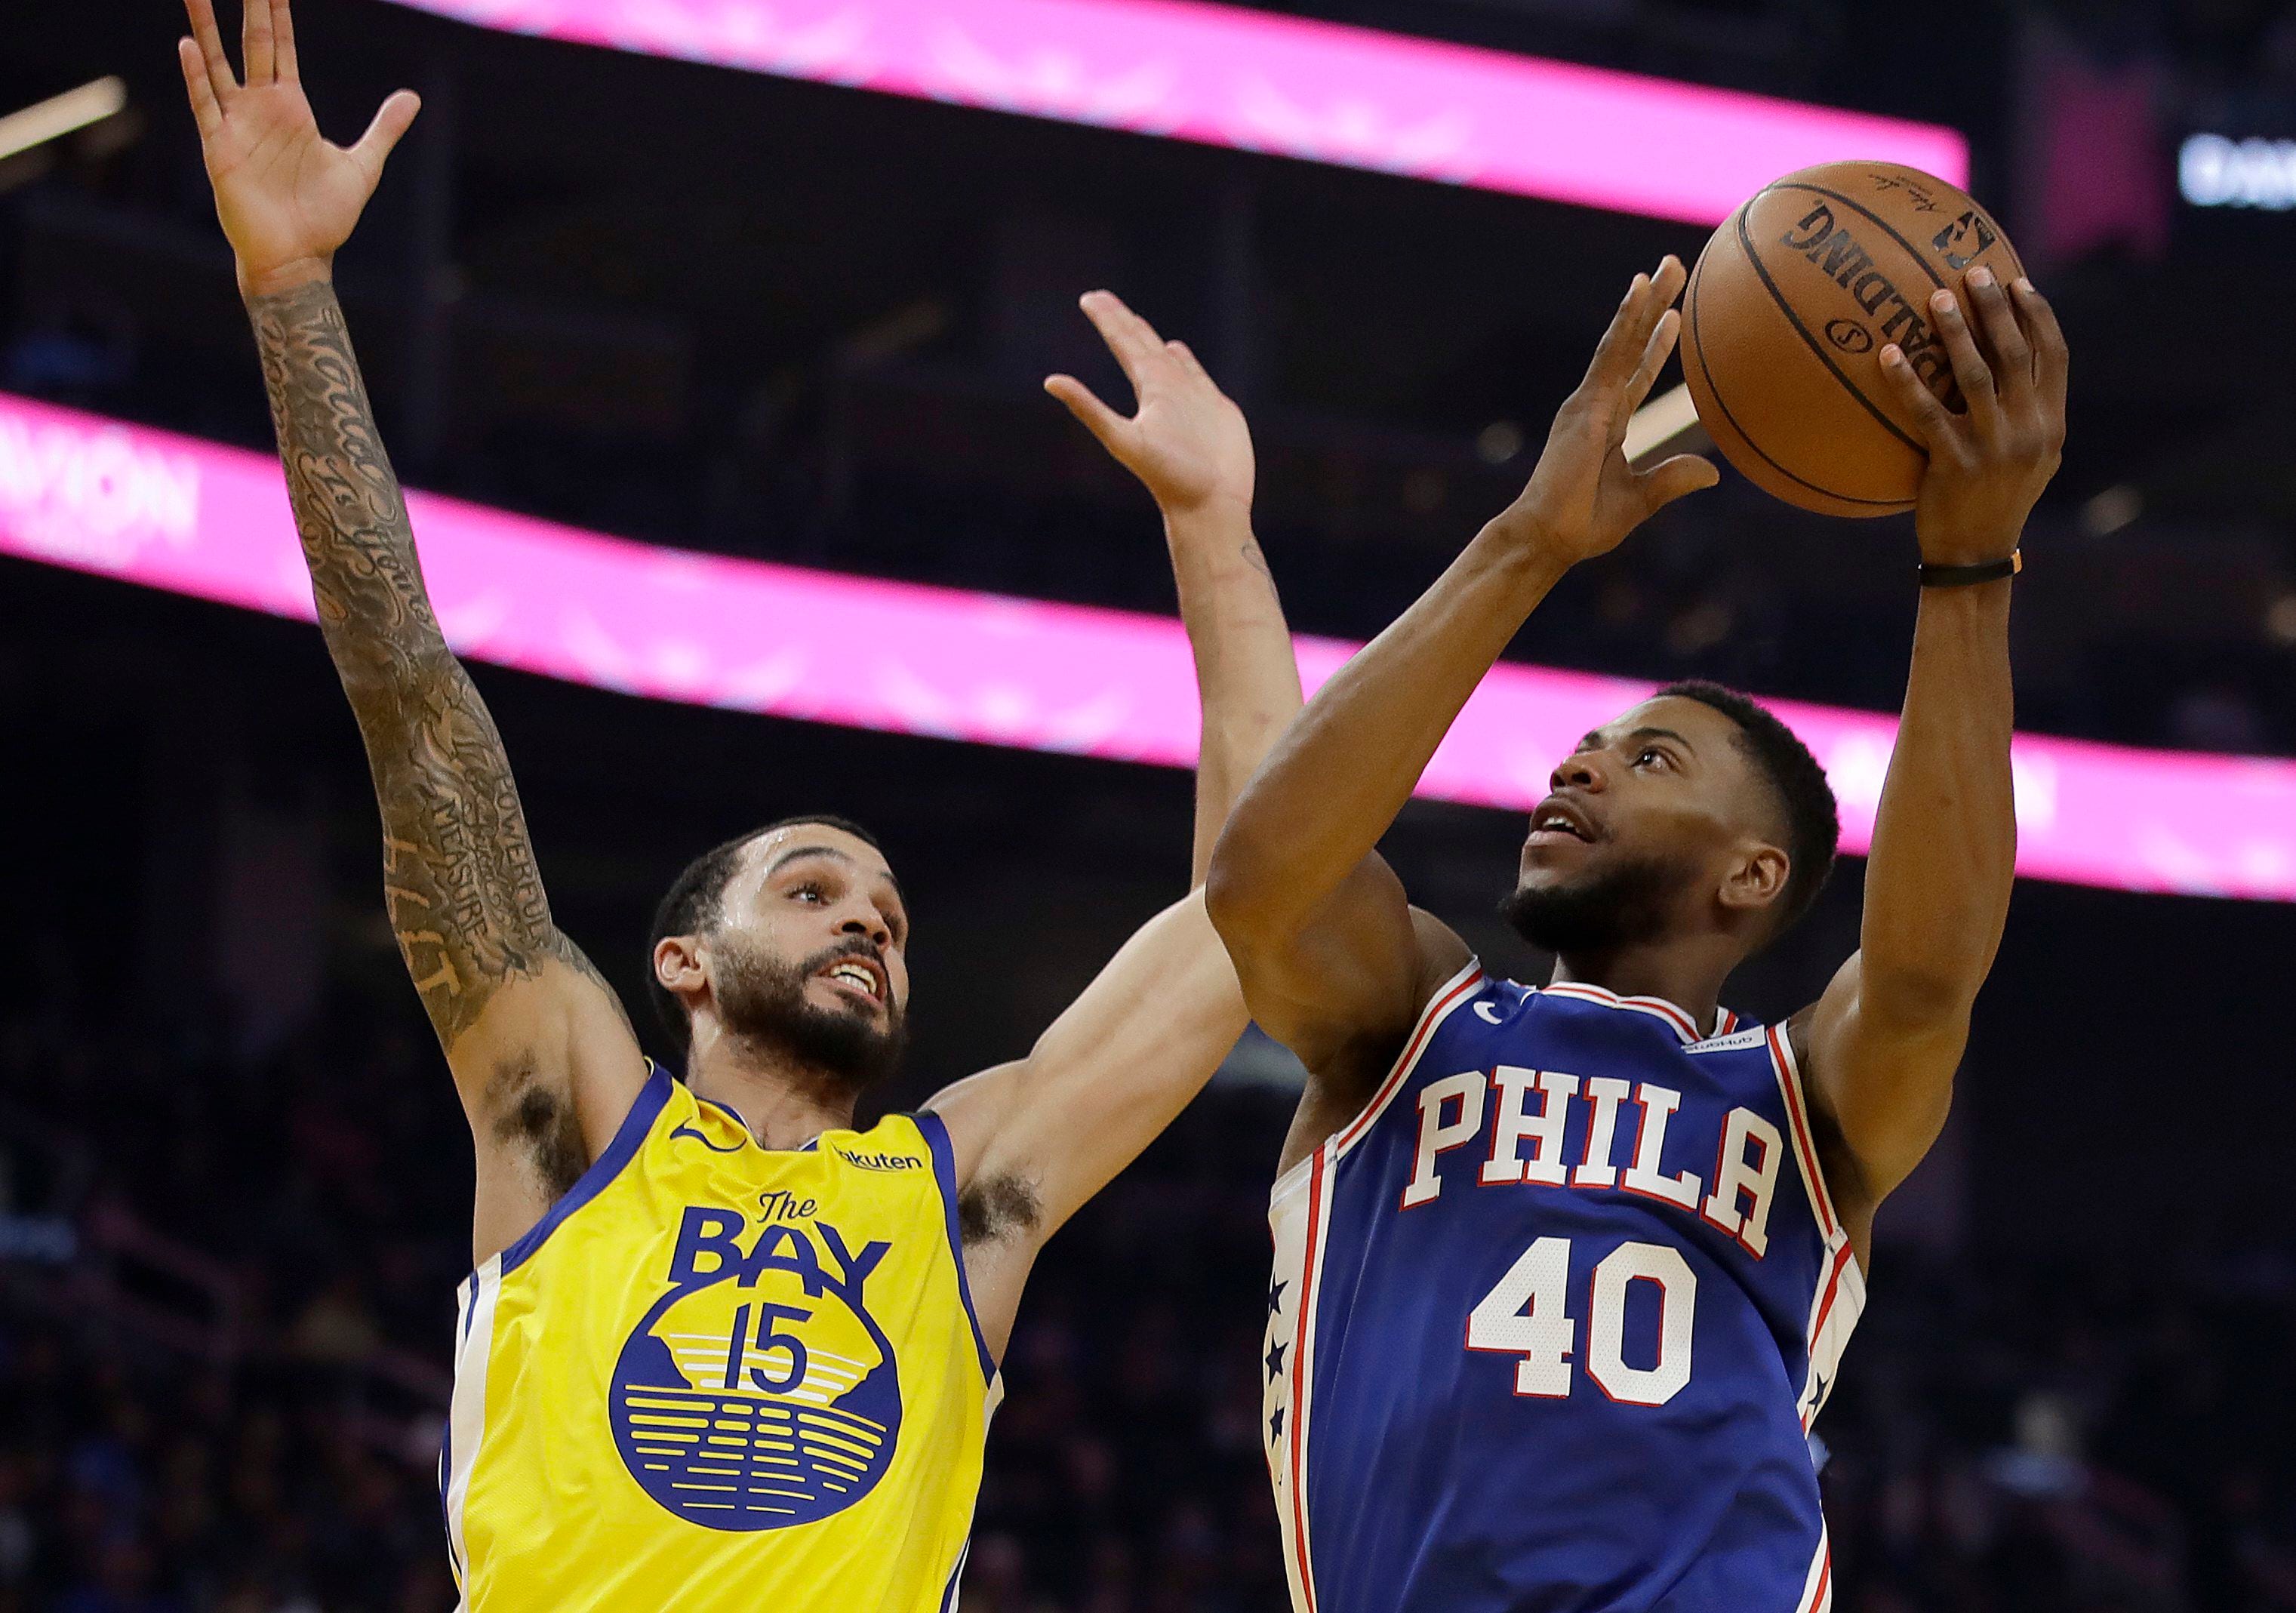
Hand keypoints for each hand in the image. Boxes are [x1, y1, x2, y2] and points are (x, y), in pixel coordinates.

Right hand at [177, 0, 419, 295]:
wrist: (299, 257)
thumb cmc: (324, 216)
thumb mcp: (364, 165)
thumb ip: (384, 129)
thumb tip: (412, 97)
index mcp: (291, 106)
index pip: (280, 45)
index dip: (275, 10)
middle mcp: (260, 108)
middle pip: (251, 42)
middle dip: (247, 5)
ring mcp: (237, 125)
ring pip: (216, 64)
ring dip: (204, 28)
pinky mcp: (221, 150)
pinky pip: (206, 106)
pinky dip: (197, 76)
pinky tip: (188, 46)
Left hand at [1046, 292, 1253, 518]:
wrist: (1210, 503)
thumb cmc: (1169, 476)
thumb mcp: (1122, 438)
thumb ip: (1088, 408)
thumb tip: (1049, 382)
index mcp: (1149, 391)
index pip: (1123, 346)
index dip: (1108, 320)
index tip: (1089, 298)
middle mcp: (1166, 391)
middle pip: (1140, 345)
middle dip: (1122, 322)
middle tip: (1101, 298)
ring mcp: (1190, 399)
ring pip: (1167, 359)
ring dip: (1150, 339)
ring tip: (1135, 322)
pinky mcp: (1216, 409)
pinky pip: (1196, 375)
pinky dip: (1185, 360)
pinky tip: (1175, 350)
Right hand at [1489, 256, 1717, 567]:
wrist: (1548, 537)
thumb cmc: (1584, 526)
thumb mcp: (1640, 500)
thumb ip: (1672, 479)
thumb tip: (1713, 473)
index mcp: (1608, 426)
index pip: (1637, 376)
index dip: (1657, 347)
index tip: (1675, 319)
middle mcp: (1598, 406)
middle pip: (1632, 346)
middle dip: (1654, 307)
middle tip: (1675, 268)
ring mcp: (1590, 401)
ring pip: (1623, 340)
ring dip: (1646, 301)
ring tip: (1667, 267)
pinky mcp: (1586, 404)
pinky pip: (1611, 354)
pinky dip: (1627, 320)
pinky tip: (1640, 291)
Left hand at [1878, 269, 2066, 564]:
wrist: (1976, 553)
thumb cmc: (1997, 497)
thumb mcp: (2032, 457)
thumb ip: (2029, 412)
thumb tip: (2012, 360)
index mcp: (2052, 423)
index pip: (2055, 355)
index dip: (2037, 315)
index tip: (2018, 281)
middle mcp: (2030, 430)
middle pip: (2016, 353)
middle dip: (1996, 307)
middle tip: (1973, 271)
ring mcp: (1994, 447)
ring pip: (1976, 375)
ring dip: (1955, 332)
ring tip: (1935, 297)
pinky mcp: (1955, 464)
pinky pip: (1926, 412)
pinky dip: (1907, 380)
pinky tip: (1888, 354)